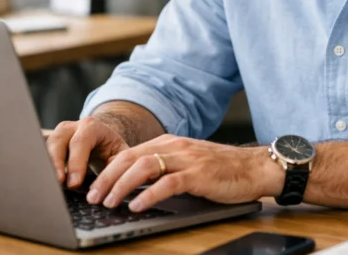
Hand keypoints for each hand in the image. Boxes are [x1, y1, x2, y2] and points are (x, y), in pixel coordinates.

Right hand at [45, 116, 129, 188]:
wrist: (102, 140)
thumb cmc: (112, 149)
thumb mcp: (121, 153)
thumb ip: (119, 163)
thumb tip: (111, 176)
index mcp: (92, 126)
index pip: (81, 142)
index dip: (76, 163)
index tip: (74, 183)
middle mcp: (72, 127)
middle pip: (58, 140)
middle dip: (57, 163)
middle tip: (58, 183)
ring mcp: (58, 134)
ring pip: (46, 145)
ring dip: (46, 164)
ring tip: (47, 183)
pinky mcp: (49, 143)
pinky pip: (40, 151)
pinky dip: (40, 164)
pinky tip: (40, 178)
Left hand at [85, 134, 283, 211]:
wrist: (254, 168)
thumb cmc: (221, 170)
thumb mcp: (187, 164)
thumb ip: (163, 169)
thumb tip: (133, 186)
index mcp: (168, 143)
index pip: (129, 153)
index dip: (107, 170)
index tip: (93, 187)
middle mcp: (175, 146)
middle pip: (130, 158)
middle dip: (107, 178)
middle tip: (93, 196)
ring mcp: (187, 159)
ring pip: (144, 167)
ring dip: (122, 185)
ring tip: (109, 202)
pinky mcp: (198, 174)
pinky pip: (167, 183)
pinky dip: (148, 194)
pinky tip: (136, 205)